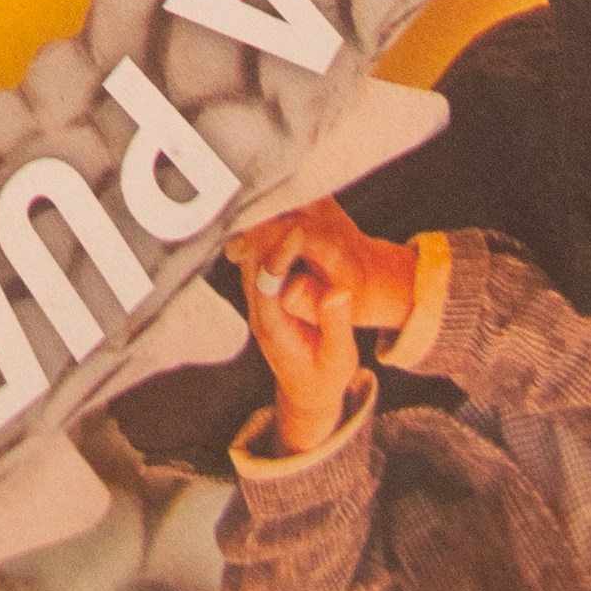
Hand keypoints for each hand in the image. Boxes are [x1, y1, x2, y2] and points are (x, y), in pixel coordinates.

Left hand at [232, 194, 418, 456]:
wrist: (307, 390)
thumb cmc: (326, 376)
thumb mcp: (340, 358)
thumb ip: (336, 325)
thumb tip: (337, 291)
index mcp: (273, 327)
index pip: (267, 282)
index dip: (280, 254)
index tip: (301, 230)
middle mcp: (256, 309)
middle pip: (250, 262)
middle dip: (268, 233)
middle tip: (290, 202)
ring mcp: (254, 299)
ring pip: (250, 255)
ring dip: (265, 230)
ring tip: (287, 200)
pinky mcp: (260, 290)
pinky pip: (258, 257)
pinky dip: (268, 237)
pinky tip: (285, 216)